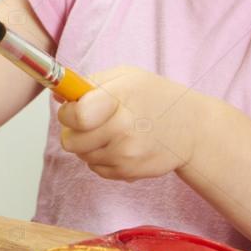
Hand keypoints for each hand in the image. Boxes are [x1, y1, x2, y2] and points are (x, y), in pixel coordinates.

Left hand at [56, 66, 203, 181]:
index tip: (72, 108)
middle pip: (72, 141)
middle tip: (88, 121)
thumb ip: (90, 84)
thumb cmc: (157, 97)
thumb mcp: (126, 77)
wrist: (193, 129)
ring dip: (88, 144)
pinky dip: (101, 157)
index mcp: (120, 99)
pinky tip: (120, 145)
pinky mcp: (128, 173)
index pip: (76, 115)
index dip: (67, 113)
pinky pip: (96, 168)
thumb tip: (58, 93)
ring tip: (109, 131)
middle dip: (73, 130)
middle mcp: (123, 129)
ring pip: (82, 155)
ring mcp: (126, 155)